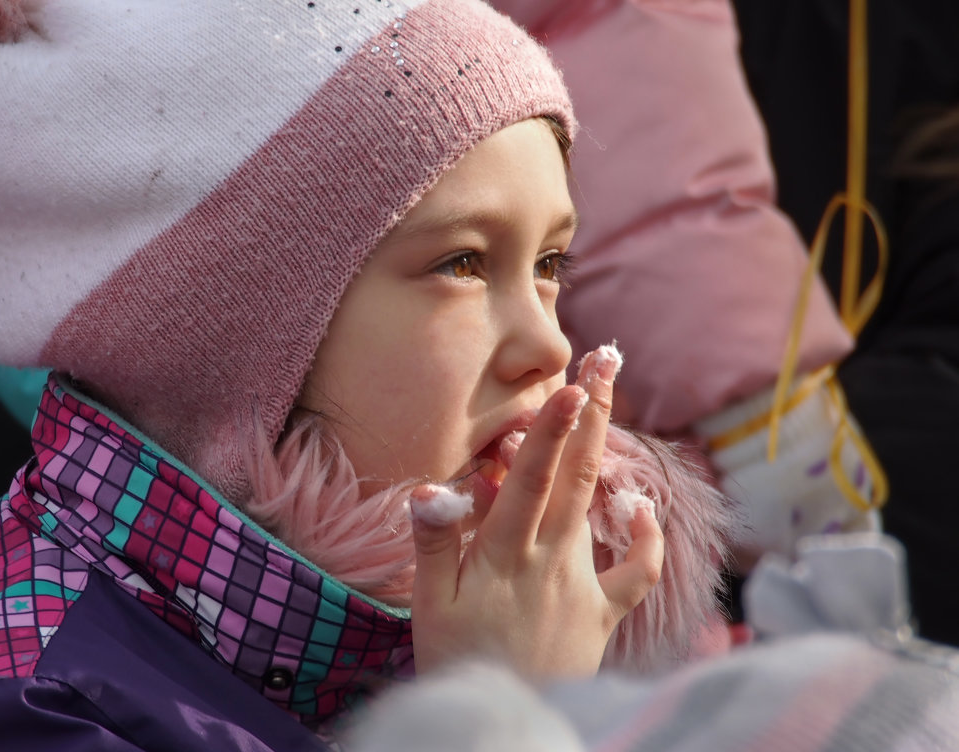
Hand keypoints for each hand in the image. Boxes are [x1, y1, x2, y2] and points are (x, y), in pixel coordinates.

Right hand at [410, 348, 663, 679]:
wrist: (506, 720)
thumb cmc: (458, 659)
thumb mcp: (428, 607)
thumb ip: (434, 545)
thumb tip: (433, 488)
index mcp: (505, 554)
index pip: (531, 480)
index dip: (551, 431)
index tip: (572, 385)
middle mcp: (550, 558)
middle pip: (575, 473)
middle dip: (591, 413)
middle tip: (604, 358)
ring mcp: (581, 583)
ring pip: (597, 502)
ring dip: (606, 446)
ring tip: (609, 396)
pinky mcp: (603, 612)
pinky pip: (636, 574)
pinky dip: (646, 537)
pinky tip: (640, 505)